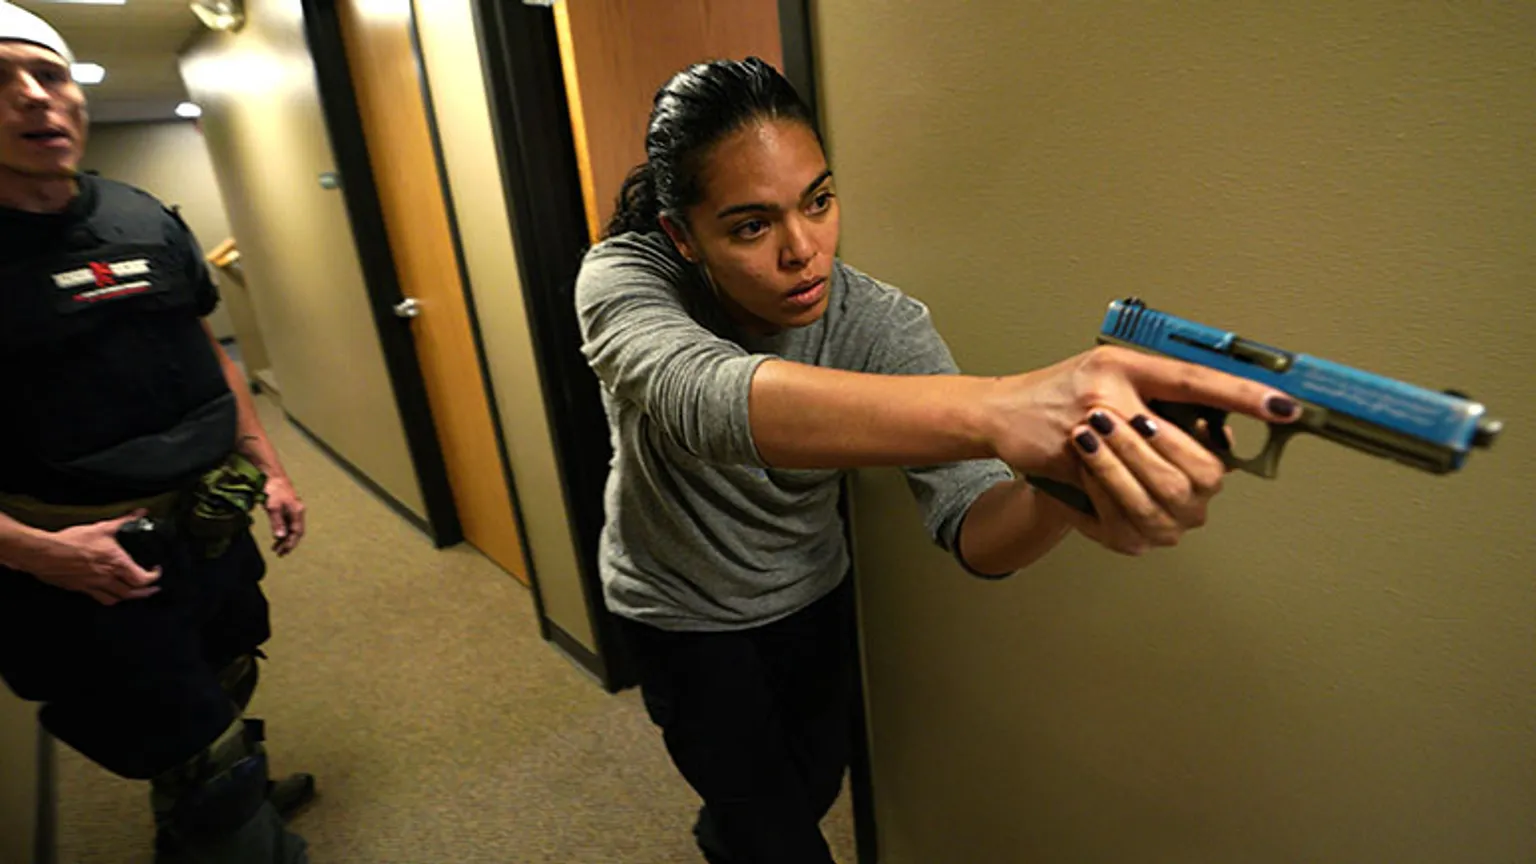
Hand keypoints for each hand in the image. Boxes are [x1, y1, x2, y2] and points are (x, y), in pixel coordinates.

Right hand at [32, 511, 162, 605]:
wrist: (45, 553)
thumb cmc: (72, 541)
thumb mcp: (102, 527)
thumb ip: (125, 521)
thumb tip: (140, 513)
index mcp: (117, 563)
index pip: (142, 578)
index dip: (153, 577)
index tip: (156, 571)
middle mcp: (108, 578)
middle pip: (133, 593)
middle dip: (146, 592)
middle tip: (152, 589)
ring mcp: (94, 585)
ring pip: (118, 598)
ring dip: (130, 597)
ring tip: (135, 593)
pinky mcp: (82, 589)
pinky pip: (100, 599)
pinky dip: (110, 599)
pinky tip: (111, 594)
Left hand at [263, 476, 305, 555]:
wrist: (272, 476)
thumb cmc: (273, 490)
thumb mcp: (273, 507)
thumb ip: (277, 522)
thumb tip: (280, 537)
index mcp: (297, 511)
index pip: (297, 532)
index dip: (291, 543)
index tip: (283, 552)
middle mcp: (298, 512)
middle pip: (296, 532)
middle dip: (289, 544)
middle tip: (280, 554)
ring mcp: (294, 510)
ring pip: (292, 528)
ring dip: (285, 539)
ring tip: (276, 548)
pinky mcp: (288, 508)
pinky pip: (288, 523)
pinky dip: (283, 532)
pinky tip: (277, 537)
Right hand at [989, 345, 1298, 482]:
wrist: (1002, 413)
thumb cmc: (1061, 395)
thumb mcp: (1113, 376)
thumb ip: (1160, 395)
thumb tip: (1217, 425)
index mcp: (1126, 364)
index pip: (1198, 380)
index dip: (1244, 396)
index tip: (1287, 407)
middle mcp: (1110, 390)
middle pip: (1188, 454)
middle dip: (1187, 475)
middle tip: (1176, 474)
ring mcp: (1088, 425)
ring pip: (1160, 486)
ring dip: (1153, 495)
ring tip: (1138, 487)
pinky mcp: (1070, 460)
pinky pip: (1120, 506)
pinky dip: (1122, 513)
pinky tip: (1116, 502)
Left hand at [1045, 407, 1225, 553]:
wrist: (1074, 457)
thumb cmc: (1121, 424)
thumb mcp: (1150, 400)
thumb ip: (1185, 406)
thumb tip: (1207, 418)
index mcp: (1208, 475)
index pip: (1209, 466)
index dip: (1174, 442)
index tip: (1140, 416)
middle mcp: (1192, 508)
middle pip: (1173, 487)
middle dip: (1133, 450)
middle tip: (1100, 419)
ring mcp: (1163, 529)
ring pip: (1143, 506)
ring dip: (1110, 468)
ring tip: (1083, 437)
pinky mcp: (1130, 542)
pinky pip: (1116, 523)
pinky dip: (1098, 490)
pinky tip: (1081, 466)